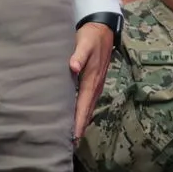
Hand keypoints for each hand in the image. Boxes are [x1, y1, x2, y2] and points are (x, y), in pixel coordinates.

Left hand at [69, 23, 113, 140]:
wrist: (102, 29)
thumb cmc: (90, 37)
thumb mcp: (84, 43)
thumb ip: (78, 55)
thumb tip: (73, 67)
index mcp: (91, 80)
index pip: (83, 105)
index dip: (78, 121)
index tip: (73, 136)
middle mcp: (95, 86)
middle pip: (86, 110)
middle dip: (80, 126)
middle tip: (70, 142)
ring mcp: (96, 84)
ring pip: (88, 106)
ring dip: (81, 120)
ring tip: (73, 134)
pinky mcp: (94, 81)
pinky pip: (88, 100)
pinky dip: (83, 110)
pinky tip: (77, 115)